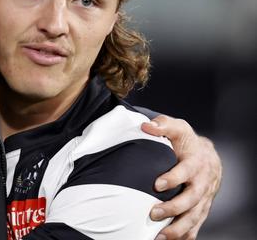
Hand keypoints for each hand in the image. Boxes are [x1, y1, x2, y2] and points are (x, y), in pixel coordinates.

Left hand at [142, 115, 221, 239]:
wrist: (208, 157)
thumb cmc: (187, 142)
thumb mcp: (177, 128)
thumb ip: (163, 125)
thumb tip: (146, 125)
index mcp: (196, 163)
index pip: (186, 172)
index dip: (173, 178)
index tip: (157, 184)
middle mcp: (201, 183)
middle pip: (191, 199)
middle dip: (173, 208)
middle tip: (153, 213)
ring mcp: (202, 199)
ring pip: (194, 217)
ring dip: (178, 228)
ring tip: (160, 235)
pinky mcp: (200, 210)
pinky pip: (195, 226)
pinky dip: (185, 236)